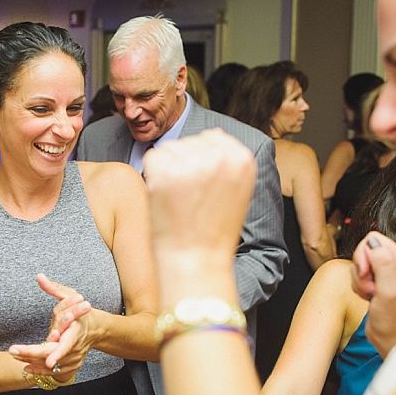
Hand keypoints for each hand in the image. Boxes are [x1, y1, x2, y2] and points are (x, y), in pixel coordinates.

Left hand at [8, 274, 92, 377]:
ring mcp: (74, 358)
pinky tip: (26, 369)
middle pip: (52, 355)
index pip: (67, 344)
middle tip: (13, 350)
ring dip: (32, 361)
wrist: (95, 329)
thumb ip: (54, 288)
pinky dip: (40, 372)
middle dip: (32, 354)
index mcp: (76, 330)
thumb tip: (39, 276)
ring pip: (52, 366)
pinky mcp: (70, 365)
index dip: (58, 353)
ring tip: (15, 355)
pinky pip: (54, 373)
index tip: (48, 361)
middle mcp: (75, 347)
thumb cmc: (81, 311)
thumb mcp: (70, 296)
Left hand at [143, 129, 254, 302]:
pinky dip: (153, 175)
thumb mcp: (236, 191)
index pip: (214, 137)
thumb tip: (213, 132)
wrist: (195, 261)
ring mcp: (192, 162)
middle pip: (190, 141)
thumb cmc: (213, 231)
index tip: (201, 186)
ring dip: (168, 168)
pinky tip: (164, 196)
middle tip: (188, 197)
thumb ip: (229, 160)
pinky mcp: (165, 172)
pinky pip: (153, 157)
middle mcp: (220, 156)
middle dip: (184, 163)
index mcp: (243, 159)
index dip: (202, 160)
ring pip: (170, 148)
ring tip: (178, 199)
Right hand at [350, 232, 395, 356]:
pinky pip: (359, 274)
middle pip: (365, 249)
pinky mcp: (377, 280)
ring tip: (370, 294)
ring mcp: (386, 272)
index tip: (368, 275)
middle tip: (369, 286)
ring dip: (359, 280)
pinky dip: (358, 285)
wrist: (390, 339)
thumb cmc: (393, 321)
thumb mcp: (389, 292)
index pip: (374, 240)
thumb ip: (383, 265)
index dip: (364, 256)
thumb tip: (373, 242)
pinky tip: (368, 296)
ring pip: (360, 262)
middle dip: (361, 269)